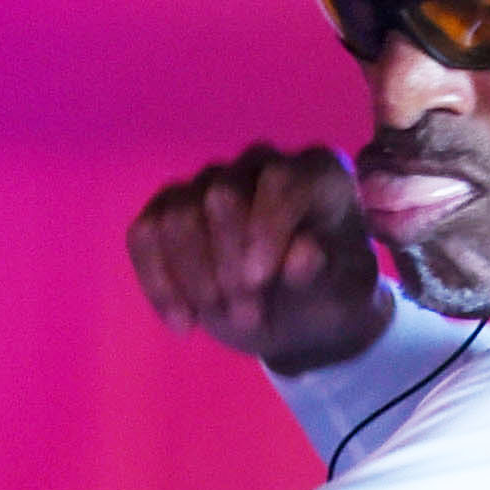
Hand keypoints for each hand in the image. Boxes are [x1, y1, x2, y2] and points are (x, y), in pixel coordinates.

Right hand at [128, 143, 387, 372]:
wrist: (303, 318)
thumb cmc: (330, 299)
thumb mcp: (344, 298)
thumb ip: (324, 273)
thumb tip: (303, 254)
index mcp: (317, 174)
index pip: (279, 182)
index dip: (264, 230)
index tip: (258, 283)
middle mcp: (262, 165)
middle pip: (220, 195)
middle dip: (226, 264)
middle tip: (248, 317)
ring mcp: (213, 182)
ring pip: (177, 214)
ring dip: (193, 278)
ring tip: (221, 319)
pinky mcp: (173, 209)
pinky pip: (145, 234)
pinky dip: (159, 284)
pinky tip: (183, 324)